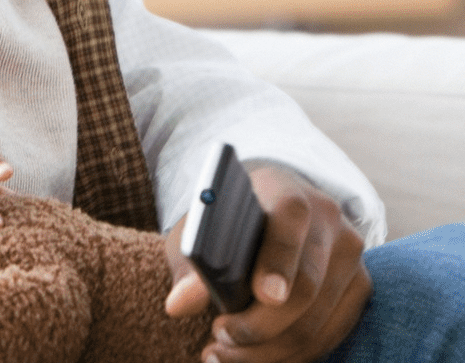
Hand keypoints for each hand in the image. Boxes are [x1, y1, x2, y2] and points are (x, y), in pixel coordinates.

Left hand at [162, 163, 369, 362]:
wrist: (268, 213)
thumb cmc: (225, 225)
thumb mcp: (197, 233)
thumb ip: (189, 266)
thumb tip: (178, 305)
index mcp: (285, 190)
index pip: (290, 218)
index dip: (279, 259)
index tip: (262, 295)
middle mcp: (329, 219)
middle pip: (307, 284)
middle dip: (261, 323)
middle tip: (220, 337)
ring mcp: (351, 255)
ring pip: (318, 320)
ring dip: (270, 349)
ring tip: (223, 355)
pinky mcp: (359, 287)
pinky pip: (330, 334)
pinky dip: (291, 355)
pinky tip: (255, 358)